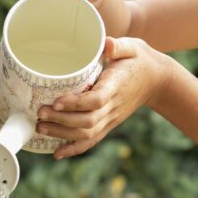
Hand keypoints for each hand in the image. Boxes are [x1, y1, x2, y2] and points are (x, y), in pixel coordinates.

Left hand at [36, 37, 173, 158]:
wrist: (157, 81)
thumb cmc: (140, 60)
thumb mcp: (132, 47)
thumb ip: (118, 46)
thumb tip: (107, 44)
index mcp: (116, 87)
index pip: (96, 100)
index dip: (75, 103)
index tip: (56, 101)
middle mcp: (113, 107)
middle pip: (87, 121)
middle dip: (61, 120)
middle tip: (40, 114)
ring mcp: (111, 118)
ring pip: (87, 134)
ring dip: (62, 134)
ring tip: (41, 128)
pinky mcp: (109, 124)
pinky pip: (92, 141)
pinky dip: (74, 149)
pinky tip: (57, 153)